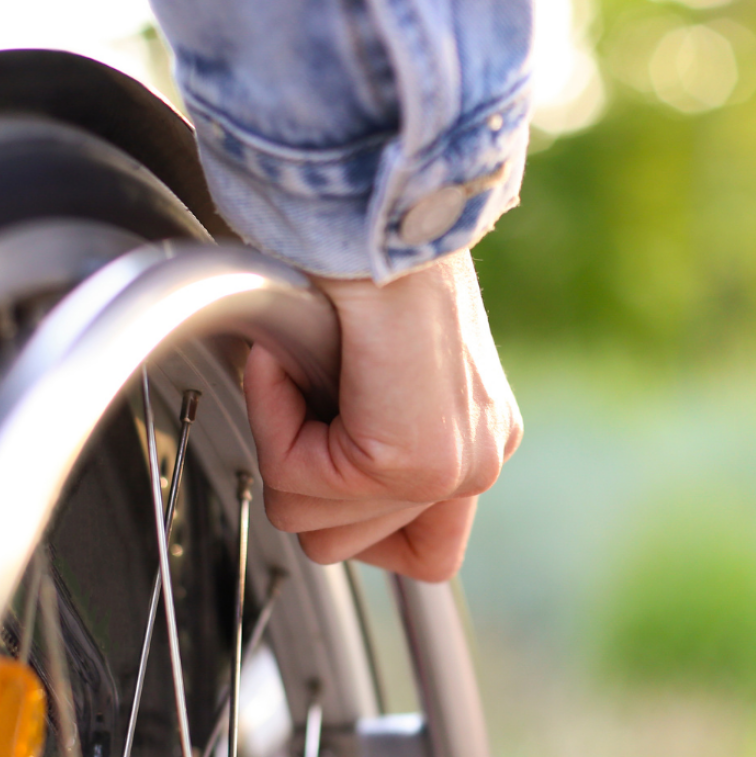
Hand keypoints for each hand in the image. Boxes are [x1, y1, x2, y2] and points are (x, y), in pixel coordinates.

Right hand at [243, 250, 521, 581]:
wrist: (371, 202)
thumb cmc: (355, 258)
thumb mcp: (369, 367)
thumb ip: (358, 435)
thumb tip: (300, 484)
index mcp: (477, 439)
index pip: (423, 554)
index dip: (346, 513)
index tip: (323, 441)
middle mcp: (480, 459)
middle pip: (348, 548)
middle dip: (301, 478)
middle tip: (309, 391)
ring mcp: (455, 466)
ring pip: (314, 528)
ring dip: (284, 443)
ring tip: (307, 368)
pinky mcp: (413, 460)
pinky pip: (298, 484)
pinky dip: (275, 417)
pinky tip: (294, 359)